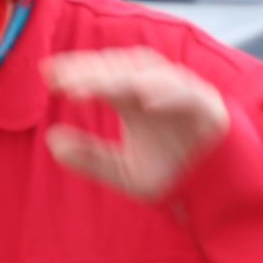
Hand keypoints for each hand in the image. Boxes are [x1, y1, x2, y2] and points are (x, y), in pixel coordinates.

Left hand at [43, 47, 228, 199]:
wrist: (216, 193)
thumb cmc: (173, 173)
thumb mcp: (125, 173)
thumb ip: (91, 158)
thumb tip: (52, 141)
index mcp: (133, 100)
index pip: (102, 75)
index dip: (77, 71)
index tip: (47, 75)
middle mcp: (156, 91)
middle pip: (122, 69)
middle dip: (94, 71)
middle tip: (66, 81)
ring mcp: (183, 95)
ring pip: (153, 75)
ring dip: (125, 77)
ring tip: (96, 85)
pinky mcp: (209, 108)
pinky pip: (190, 95)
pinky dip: (170, 94)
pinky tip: (146, 99)